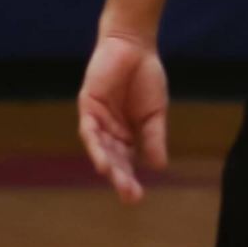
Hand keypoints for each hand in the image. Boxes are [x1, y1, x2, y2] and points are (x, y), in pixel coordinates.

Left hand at [77, 32, 169, 202]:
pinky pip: (89, 130)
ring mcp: (97, 119)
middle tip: (130, 196)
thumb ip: (154, 138)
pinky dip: (95, 146)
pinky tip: (102, 161)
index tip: (138, 198)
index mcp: (126, 134)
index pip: (126, 162)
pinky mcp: (88, 106)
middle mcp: (109, 130)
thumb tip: (159, 167)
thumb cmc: (146, 78)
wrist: (135, 48)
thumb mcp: (155, 114)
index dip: (130, 179)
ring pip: (100, 148)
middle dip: (120, 178)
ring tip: (116, 181)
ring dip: (108, 165)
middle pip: (113, 158)